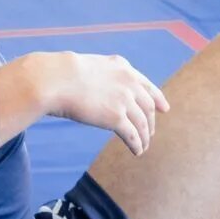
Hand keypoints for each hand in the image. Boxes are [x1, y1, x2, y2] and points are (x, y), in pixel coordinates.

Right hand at [45, 52, 169, 154]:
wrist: (55, 80)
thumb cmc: (62, 74)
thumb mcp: (89, 67)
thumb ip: (101, 77)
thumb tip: (96, 89)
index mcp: (122, 67)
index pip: (147, 85)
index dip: (157, 98)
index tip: (164, 108)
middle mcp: (128, 83)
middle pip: (147, 106)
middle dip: (150, 121)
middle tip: (150, 132)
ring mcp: (124, 100)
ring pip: (142, 123)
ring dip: (144, 137)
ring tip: (143, 146)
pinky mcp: (116, 118)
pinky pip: (132, 135)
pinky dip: (137, 145)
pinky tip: (137, 151)